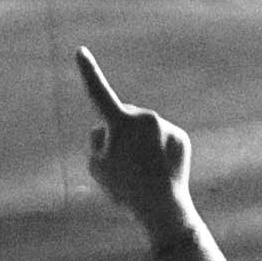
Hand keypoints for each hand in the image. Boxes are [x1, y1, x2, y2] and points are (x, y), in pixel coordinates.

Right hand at [75, 45, 193, 225]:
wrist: (163, 209)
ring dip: (140, 144)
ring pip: (143, 130)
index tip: (81, 51)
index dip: (87, 71)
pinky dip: (158, 150)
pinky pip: (161, 138)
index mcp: (120, 122)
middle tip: (123, 165)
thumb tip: (108, 129)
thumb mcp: (96, 166)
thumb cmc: (125, 190)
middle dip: (119, 134)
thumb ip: (97, 141)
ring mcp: (165, 126)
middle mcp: (144, 118)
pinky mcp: (180, 137)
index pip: (98, 92)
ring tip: (143, 172)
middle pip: (122, 119)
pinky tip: (158, 169)